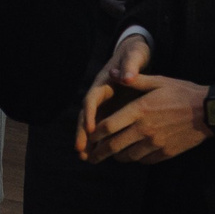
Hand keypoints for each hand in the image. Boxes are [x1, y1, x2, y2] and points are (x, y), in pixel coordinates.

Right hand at [76, 36, 149, 155]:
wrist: (133, 55)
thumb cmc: (133, 55)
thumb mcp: (133, 56)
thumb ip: (130, 66)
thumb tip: (126, 77)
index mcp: (103, 82)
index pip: (92, 99)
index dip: (91, 115)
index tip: (91, 130)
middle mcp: (99, 94)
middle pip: (87, 115)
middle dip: (82, 133)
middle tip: (80, 150)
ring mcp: (103, 103)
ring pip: (92, 123)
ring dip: (88, 140)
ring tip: (86, 158)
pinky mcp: (109, 109)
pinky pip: (102, 127)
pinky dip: (99, 140)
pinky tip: (99, 154)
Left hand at [82, 71, 210, 164]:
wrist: (209, 111)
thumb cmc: (182, 92)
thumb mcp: (158, 81)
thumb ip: (133, 80)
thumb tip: (111, 73)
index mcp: (140, 110)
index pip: (108, 126)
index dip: (95, 133)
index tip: (89, 136)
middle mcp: (145, 129)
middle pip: (114, 146)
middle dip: (99, 152)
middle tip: (91, 156)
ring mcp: (156, 143)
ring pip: (128, 156)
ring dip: (117, 157)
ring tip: (112, 155)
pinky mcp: (166, 152)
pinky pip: (145, 161)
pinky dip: (136, 159)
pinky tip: (134, 154)